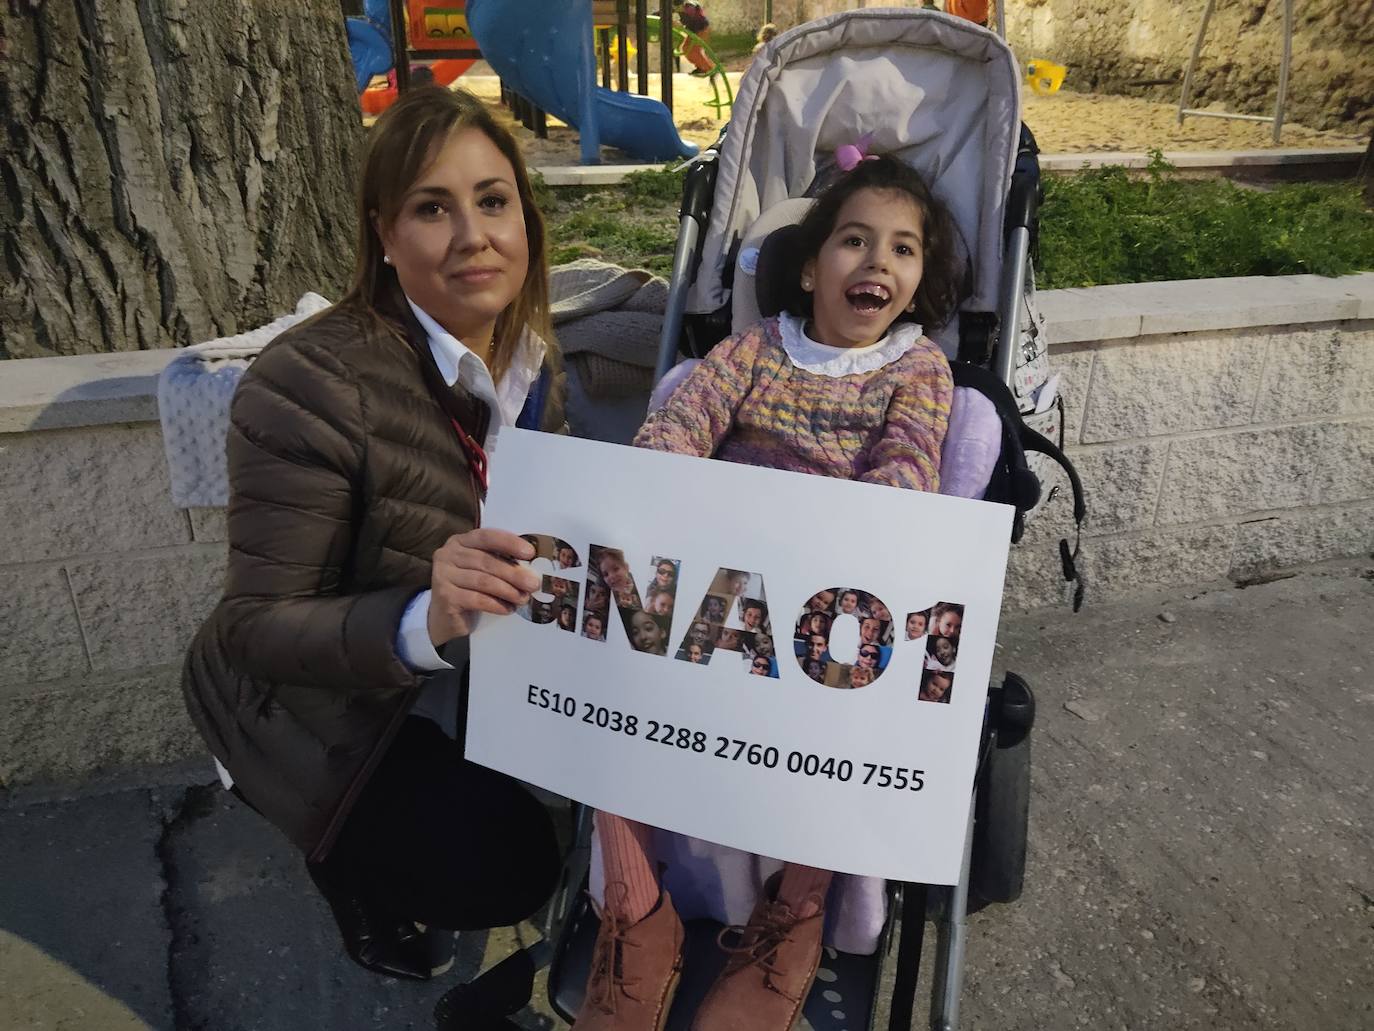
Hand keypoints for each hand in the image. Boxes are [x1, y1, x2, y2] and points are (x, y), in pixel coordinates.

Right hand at [427, 529, 540, 646]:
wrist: (446, 617)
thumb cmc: (470, 589)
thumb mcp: (484, 570)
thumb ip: (501, 562)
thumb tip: (532, 569)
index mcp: (460, 541)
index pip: (487, 536)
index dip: (509, 543)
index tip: (530, 553)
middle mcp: (448, 554)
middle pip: (486, 561)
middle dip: (514, 573)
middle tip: (533, 583)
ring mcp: (443, 574)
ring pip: (483, 581)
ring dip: (508, 590)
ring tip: (523, 598)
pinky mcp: (444, 596)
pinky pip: (476, 599)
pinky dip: (496, 604)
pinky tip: (508, 609)